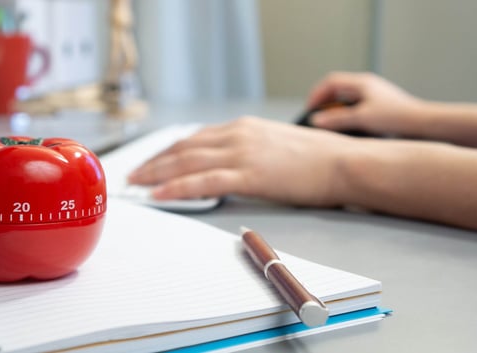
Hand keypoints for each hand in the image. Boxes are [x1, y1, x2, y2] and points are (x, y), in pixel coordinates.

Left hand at [128, 117, 357, 205]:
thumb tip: (229, 163)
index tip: (152, 161)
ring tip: (137, 184)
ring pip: (188, 162)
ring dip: (157, 174)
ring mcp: (243, 153)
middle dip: (154, 162)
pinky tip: (160, 195)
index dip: (168, 151)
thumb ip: (249, 149)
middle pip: (184, 148)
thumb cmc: (317, 158)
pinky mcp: (250, 174)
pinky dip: (179, 188)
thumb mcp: (276, 144)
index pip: (195, 138)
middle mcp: (238, 134)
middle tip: (133, 173)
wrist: (343, 162)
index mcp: (244, 127)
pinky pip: (204, 181)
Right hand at [307, 72, 424, 135]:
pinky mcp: (380, 107)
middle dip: (325, 103)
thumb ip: (336, 120)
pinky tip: (348, 130)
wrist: (424, 124)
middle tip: (317, 118)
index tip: (310, 110)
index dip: (316, 95)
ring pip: (347, 100)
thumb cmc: (396, 117)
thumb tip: (316, 121)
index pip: (330, 81)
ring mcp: (374, 95)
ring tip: (330, 125)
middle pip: (337, 89)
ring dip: (336, 111)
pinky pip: (357, 108)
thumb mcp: (362, 118)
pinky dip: (347, 117)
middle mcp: (368, 85)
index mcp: (362, 82)